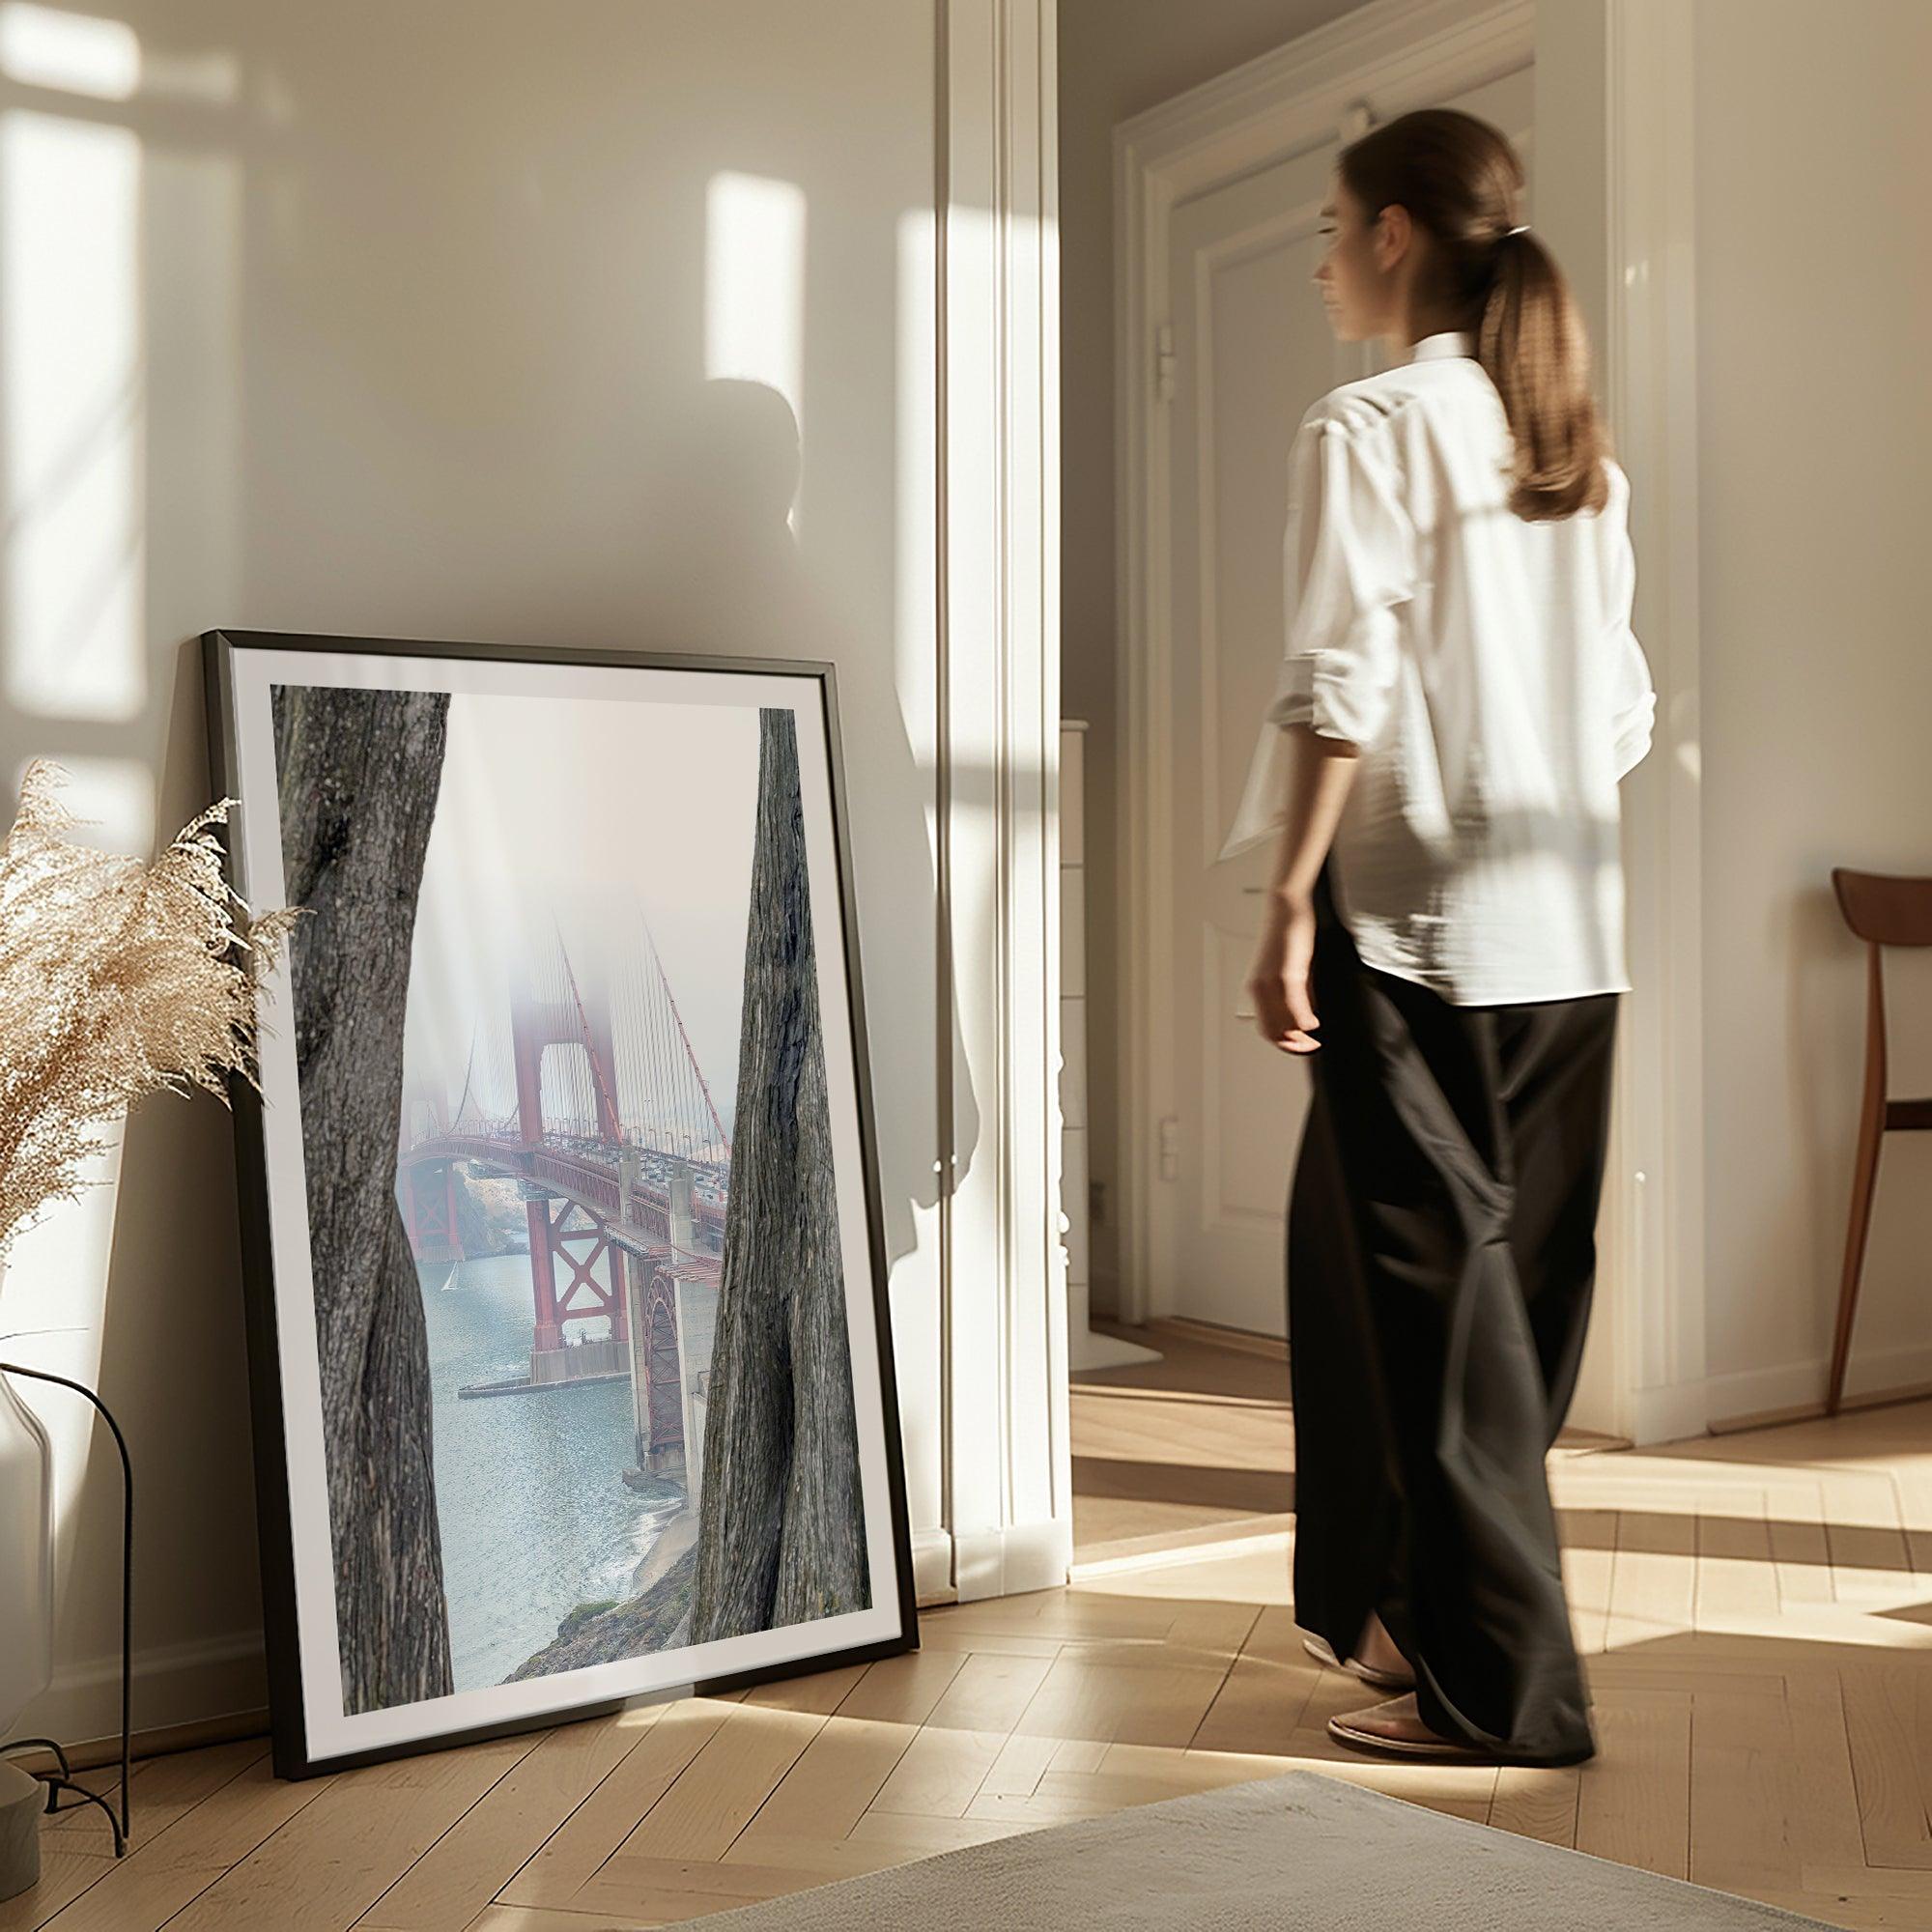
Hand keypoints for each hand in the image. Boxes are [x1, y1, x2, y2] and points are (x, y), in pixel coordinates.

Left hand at [1246, 891, 1320, 1052]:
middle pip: (1272, 1032)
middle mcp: (1259, 988)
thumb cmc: (1288, 933)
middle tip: (1311, 1047)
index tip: (1302, 1046)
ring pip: (1282, 1024)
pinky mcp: (1286, 974)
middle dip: (1293, 1045)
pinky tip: (1314, 1023)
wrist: (1285, 907)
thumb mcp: (1291, 968)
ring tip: (1314, 1038)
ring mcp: (1270, 982)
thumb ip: (1298, 992)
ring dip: (1300, 1037)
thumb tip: (1307, 1013)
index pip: (1265, 1028)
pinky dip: (1305, 1020)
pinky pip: (1294, 1007)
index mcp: (1256, 988)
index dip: (1283, 1043)